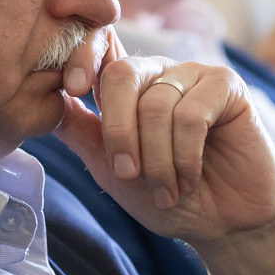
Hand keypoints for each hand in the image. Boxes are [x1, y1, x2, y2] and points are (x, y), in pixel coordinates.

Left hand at [55, 37, 274, 274]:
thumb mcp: (112, 171)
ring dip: (157, 159)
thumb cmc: (168, 199)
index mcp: (126, 88)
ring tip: (167, 191)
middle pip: (122, 75)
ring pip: (157, 104)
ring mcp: (193, 77)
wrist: (222, 227)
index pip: (100, 48)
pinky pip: (193, 113)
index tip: (73, 88)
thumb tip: (47, 101)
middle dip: (119, 132)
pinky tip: (190, 179)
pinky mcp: (227, 87)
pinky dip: (186, 156)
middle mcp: (158, 74)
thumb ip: (83, 134)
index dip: (83, 56)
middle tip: (128, 174)